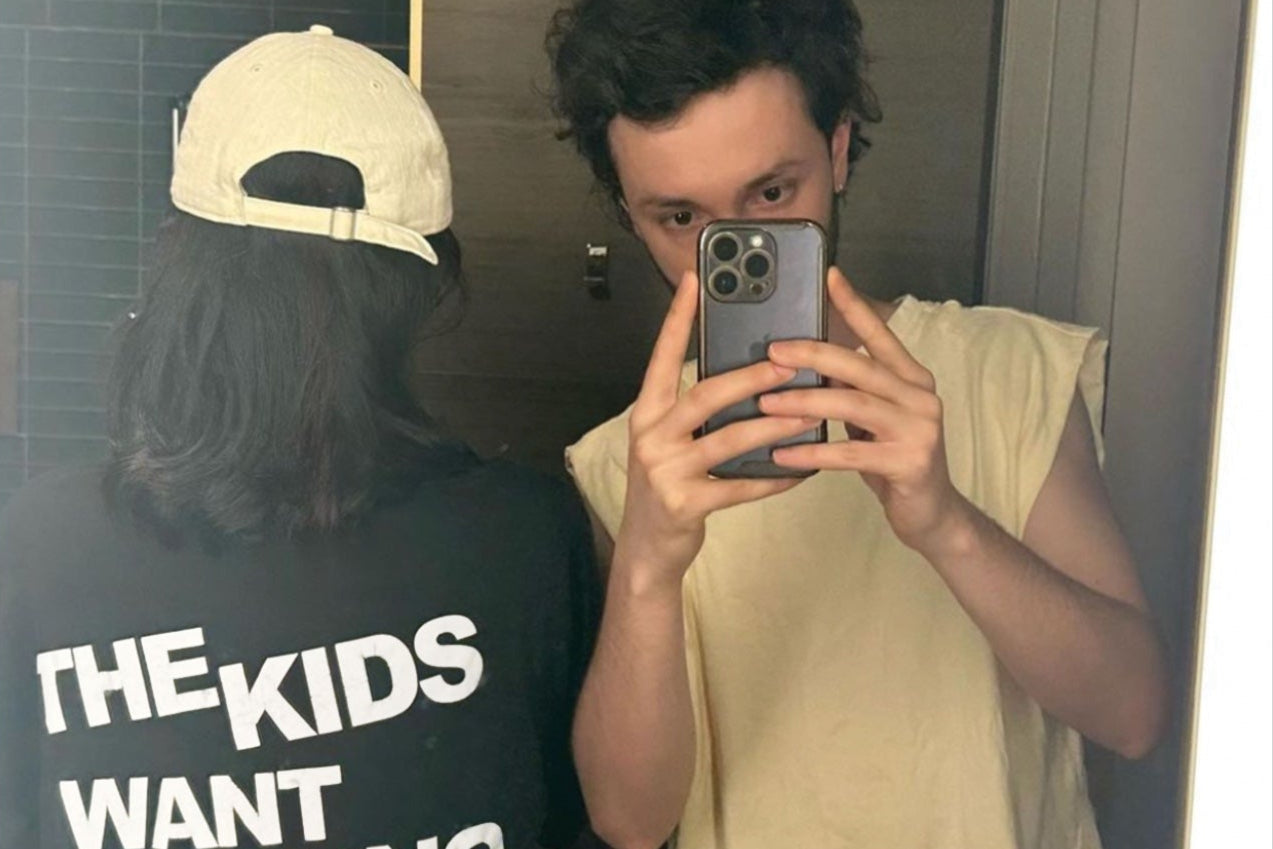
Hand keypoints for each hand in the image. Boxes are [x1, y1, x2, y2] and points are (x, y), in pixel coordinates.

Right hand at [617, 271, 818, 585]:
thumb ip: (695, 409)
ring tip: (808, 412)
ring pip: (726, 439)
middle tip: (789, 361)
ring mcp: (664, 470)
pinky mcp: (685, 503)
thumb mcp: (671, 440)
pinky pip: (739, 486)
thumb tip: (746, 372)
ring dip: (771, 424)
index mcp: (647, 411)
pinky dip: (773, 477)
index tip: (695, 280)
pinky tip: (801, 469)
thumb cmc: (670, 483)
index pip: (661, 355)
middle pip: (704, 394)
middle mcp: (649, 434)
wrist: (647, 547)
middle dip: (749, 376)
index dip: (677, 318)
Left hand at [760, 268, 970, 554]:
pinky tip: (781, 453)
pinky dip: (812, 453)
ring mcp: (919, 429)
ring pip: (852, 405)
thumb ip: (851, 390)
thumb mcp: (873, 419)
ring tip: (765, 402)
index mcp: (911, 378)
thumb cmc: (893, 459)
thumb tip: (804, 364)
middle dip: (812, 355)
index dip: (855, 305)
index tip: (829, 275)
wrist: (933, 513)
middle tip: (772, 352)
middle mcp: (920, 396)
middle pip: (859, 366)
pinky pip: (850, 453)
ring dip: (803, 403)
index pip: (880, 334)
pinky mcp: (909, 463)